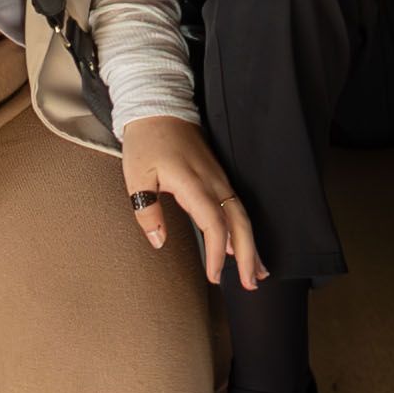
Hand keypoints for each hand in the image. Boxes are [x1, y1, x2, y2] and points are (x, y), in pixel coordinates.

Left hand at [120, 118, 265, 285]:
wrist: (160, 108)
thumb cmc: (146, 142)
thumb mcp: (136, 176)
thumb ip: (147, 211)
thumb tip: (159, 242)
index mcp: (193, 184)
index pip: (214, 225)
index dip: (216, 253)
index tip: (214, 277)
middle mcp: (213, 183)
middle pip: (239, 223)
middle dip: (248, 256)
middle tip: (251, 284)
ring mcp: (219, 179)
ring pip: (242, 216)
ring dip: (251, 246)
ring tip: (257, 273)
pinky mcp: (218, 178)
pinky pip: (237, 207)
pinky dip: (244, 230)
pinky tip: (243, 246)